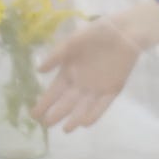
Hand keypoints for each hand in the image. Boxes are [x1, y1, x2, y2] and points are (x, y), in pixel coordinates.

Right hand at [31, 15, 144, 131]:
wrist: (124, 29)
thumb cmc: (96, 33)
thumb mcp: (72, 41)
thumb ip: (56, 56)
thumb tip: (39, 70)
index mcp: (69, 72)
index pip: (53, 92)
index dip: (44, 103)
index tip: (34, 115)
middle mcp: (81, 83)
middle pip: (66, 103)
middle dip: (56, 114)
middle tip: (46, 124)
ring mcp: (97, 88)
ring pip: (83, 107)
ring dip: (75, 118)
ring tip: (66, 129)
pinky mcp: (113, 89)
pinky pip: (102, 105)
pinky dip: (94, 114)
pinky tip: (85, 122)